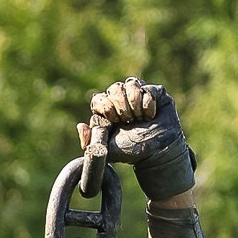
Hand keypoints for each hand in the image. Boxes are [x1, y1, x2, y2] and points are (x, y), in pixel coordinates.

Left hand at [81, 79, 193, 203]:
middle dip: (121, 107)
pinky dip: (148, 105)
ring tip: (139, 119)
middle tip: (128, 121)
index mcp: (106, 110)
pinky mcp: (156, 93)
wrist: (156, 153)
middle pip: (114, 88)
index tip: (114, 121)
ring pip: (131, 83)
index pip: (99, 99)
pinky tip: (150, 116)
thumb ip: (90, 142)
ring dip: (135, 105)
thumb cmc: (131, 152)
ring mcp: (138, 93)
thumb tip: (81, 126)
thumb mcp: (106, 150)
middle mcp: (121, 99)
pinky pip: (148, 89)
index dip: (106, 108)